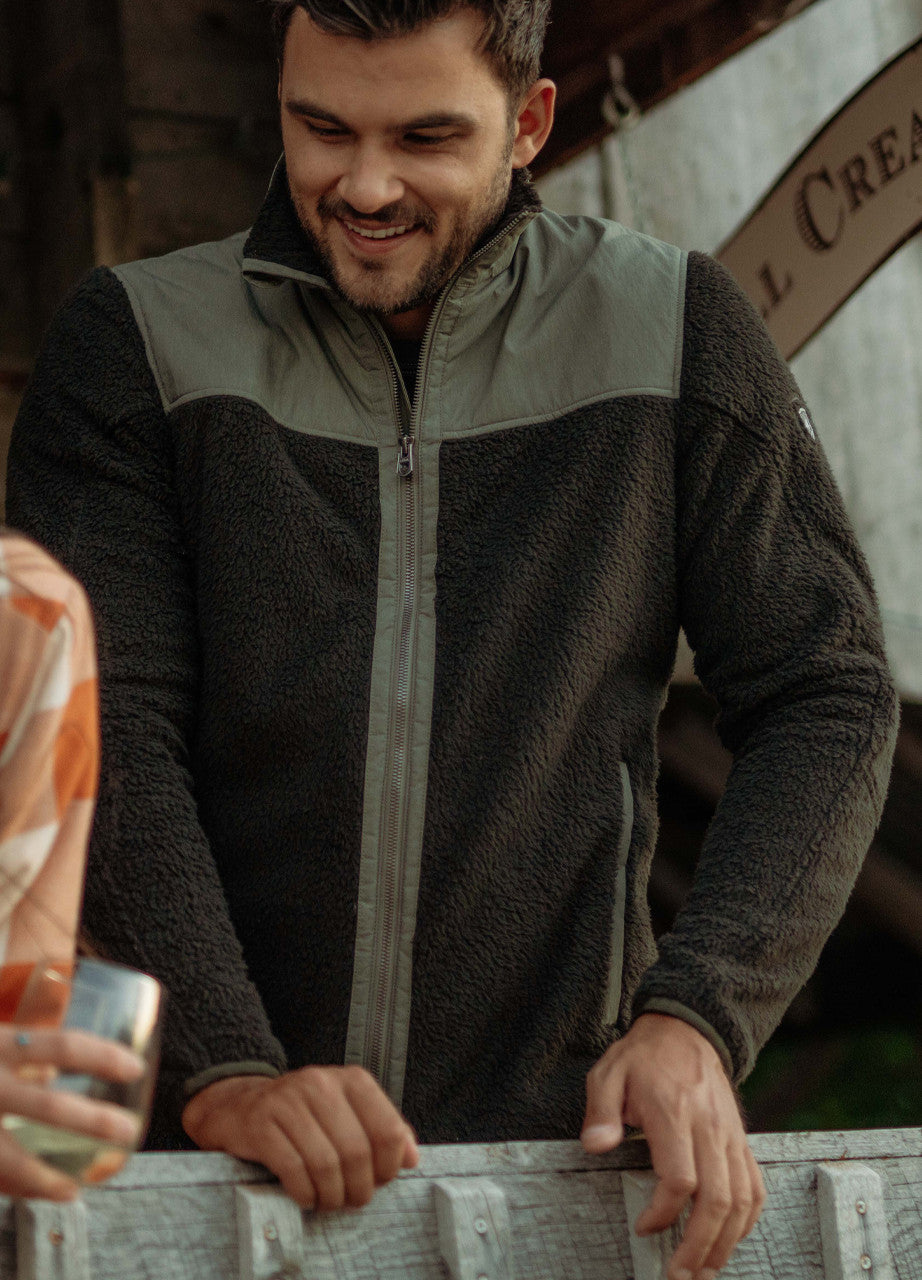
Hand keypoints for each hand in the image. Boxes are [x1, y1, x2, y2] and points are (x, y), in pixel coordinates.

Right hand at [0, 1025, 144, 1200]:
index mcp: (2, 1044)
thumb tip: (51, 1074)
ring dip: (48, 1179)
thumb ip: (21, 1056)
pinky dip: (18, 1191)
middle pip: (50, 1107)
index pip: (63, 1047)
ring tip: (76, 1188)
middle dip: (93, 1124)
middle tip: (128, 1130)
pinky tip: (40, 1197)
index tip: (135, 1069)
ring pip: (12, 1161)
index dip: (103, 1057)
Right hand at [182, 1066, 419, 1208]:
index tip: (379, 1180)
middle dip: (359, 1188)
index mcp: (350, 1080)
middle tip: (352, 1199)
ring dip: (331, 1195)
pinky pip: (293, 1169)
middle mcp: (321, 1083)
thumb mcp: (346, 1113)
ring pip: (326, 1164)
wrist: (239, 1105)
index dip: (388, 1166)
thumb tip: (412, 1158)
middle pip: (357, 1152)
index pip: (388, 1129)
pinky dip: (304, 1193)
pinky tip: (305, 1196)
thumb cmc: (302, 1116)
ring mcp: (288, 1100)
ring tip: (328, 1200)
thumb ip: (382, 1131)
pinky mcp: (261, 1122)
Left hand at [581, 1013, 764, 1279]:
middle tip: (680, 1275)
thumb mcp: (607, 1073)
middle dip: (700, 1245)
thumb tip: (595, 1147)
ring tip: (704, 1271)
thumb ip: (600, 1112)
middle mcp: (709, 1126)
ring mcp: (731, 1134)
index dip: (664, 1213)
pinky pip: (755, 1186)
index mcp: (673, 1111)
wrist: (685, 1031)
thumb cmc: (642, 1057)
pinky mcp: (742, 1139)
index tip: (643, 1227)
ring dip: (727, 1242)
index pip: (680, 1177)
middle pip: (718, 1198)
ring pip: (742, 1199)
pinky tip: (729, 1241)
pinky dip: (747, 1220)